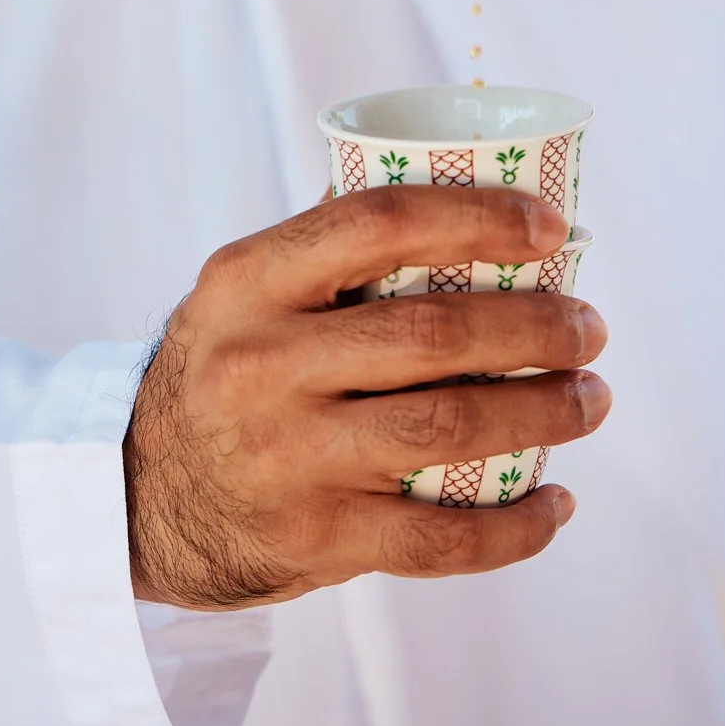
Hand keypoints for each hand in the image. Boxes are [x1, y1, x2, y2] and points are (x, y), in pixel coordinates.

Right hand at [123, 185, 609, 609]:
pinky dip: (514, 527)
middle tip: (588, 326)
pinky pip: (438, 538)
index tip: (549, 228)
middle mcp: (262, 362)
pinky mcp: (314, 539)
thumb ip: (326, 249)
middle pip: (431, 333)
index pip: (378, 223)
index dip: (477, 218)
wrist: (134, 496)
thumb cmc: (222, 369)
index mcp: (248, 280)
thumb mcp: (240, 293)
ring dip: (544, 413)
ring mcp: (287, 455)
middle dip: (535, 327)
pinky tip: (555, 504)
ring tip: (590, 398)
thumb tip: (459, 187)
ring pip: (449, 428)